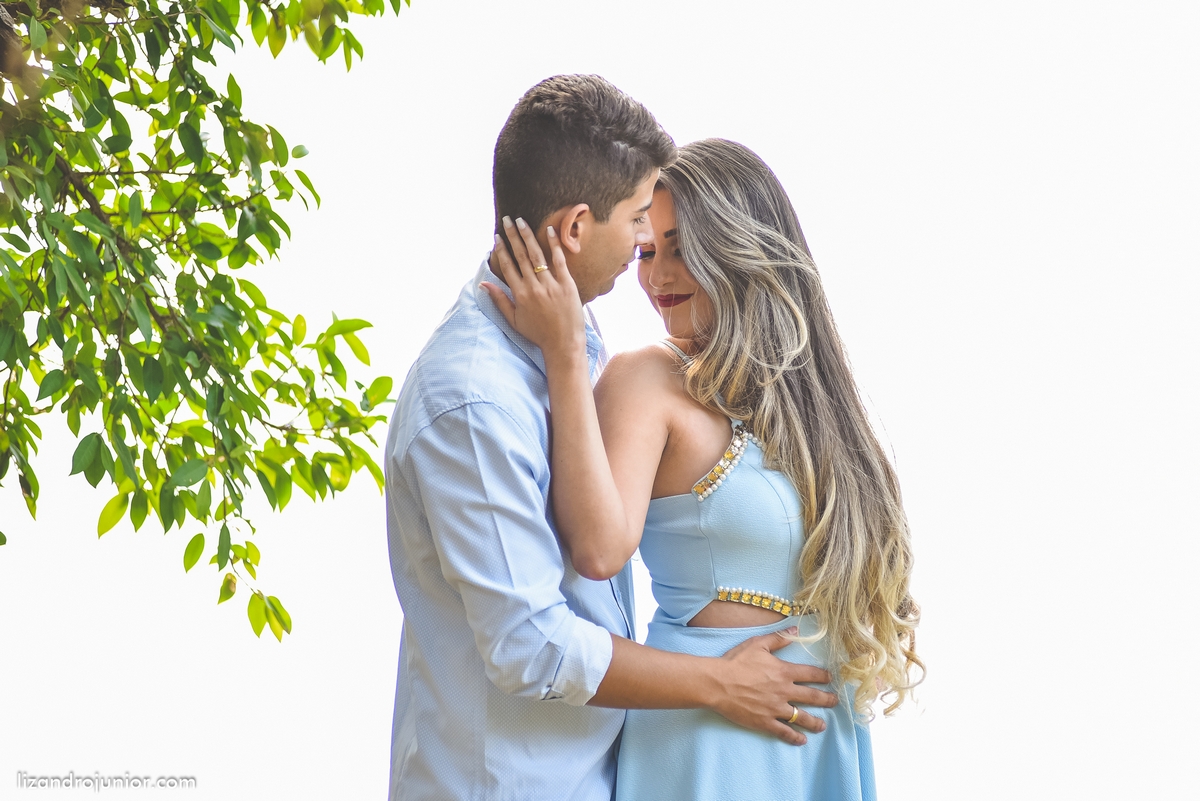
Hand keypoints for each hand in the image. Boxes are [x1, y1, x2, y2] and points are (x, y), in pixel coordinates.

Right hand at [482, 217, 586, 361]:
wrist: (563, 343)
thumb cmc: (538, 333)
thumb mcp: (513, 320)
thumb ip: (499, 300)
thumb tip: (483, 285)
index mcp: (519, 295)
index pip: (507, 266)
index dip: (501, 250)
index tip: (496, 237)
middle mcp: (533, 287)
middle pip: (520, 256)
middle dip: (512, 236)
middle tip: (507, 220)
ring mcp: (550, 284)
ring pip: (536, 255)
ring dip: (528, 236)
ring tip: (522, 221)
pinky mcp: (567, 284)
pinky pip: (559, 260)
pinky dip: (554, 245)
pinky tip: (549, 230)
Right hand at [710, 627, 837, 744]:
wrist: (717, 683)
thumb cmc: (736, 662)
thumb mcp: (757, 644)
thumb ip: (778, 638)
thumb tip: (795, 630)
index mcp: (784, 672)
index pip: (810, 674)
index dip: (823, 676)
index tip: (830, 678)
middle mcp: (784, 691)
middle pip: (812, 697)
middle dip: (826, 699)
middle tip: (834, 701)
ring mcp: (775, 708)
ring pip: (801, 717)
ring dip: (815, 722)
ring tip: (823, 725)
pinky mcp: (765, 722)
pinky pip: (784, 732)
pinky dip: (794, 737)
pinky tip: (802, 740)